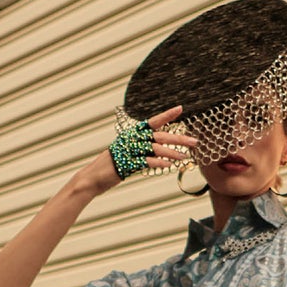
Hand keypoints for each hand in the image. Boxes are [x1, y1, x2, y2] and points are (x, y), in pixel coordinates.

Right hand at [71, 104, 190, 197]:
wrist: (92, 177)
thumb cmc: (111, 166)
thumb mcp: (128, 154)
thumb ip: (143, 151)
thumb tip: (161, 153)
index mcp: (132, 134)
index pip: (152, 122)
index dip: (167, 116)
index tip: (180, 109)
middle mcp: (131, 139)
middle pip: (159, 136)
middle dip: (178, 139)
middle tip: (194, 142)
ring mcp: (129, 151)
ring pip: (155, 148)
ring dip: (172, 152)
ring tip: (184, 157)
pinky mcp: (127, 164)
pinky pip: (146, 162)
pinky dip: (158, 162)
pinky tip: (169, 165)